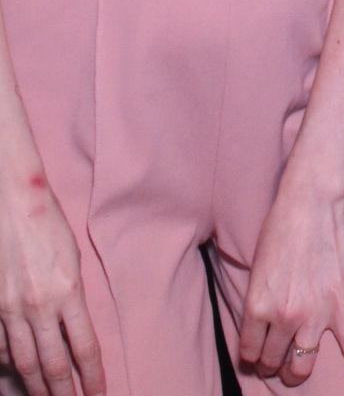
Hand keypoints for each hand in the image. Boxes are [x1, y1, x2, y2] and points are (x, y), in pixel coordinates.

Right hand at [0, 172, 104, 395]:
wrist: (12, 203)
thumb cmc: (48, 224)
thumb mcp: (73, 259)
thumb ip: (73, 297)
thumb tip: (71, 330)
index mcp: (69, 291)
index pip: (85, 349)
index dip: (93, 378)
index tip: (99, 395)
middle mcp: (40, 306)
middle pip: (54, 365)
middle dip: (64, 393)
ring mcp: (11, 309)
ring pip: (24, 363)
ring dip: (36, 387)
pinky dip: (7, 363)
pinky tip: (14, 371)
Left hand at [239, 182, 343, 392]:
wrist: (312, 202)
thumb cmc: (280, 227)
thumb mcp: (257, 267)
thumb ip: (258, 300)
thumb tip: (260, 323)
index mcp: (257, 307)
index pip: (249, 351)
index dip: (252, 356)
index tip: (257, 353)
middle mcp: (283, 317)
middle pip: (274, 361)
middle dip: (273, 363)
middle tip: (276, 357)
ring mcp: (314, 314)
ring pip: (303, 364)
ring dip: (297, 371)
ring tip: (296, 369)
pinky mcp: (340, 306)